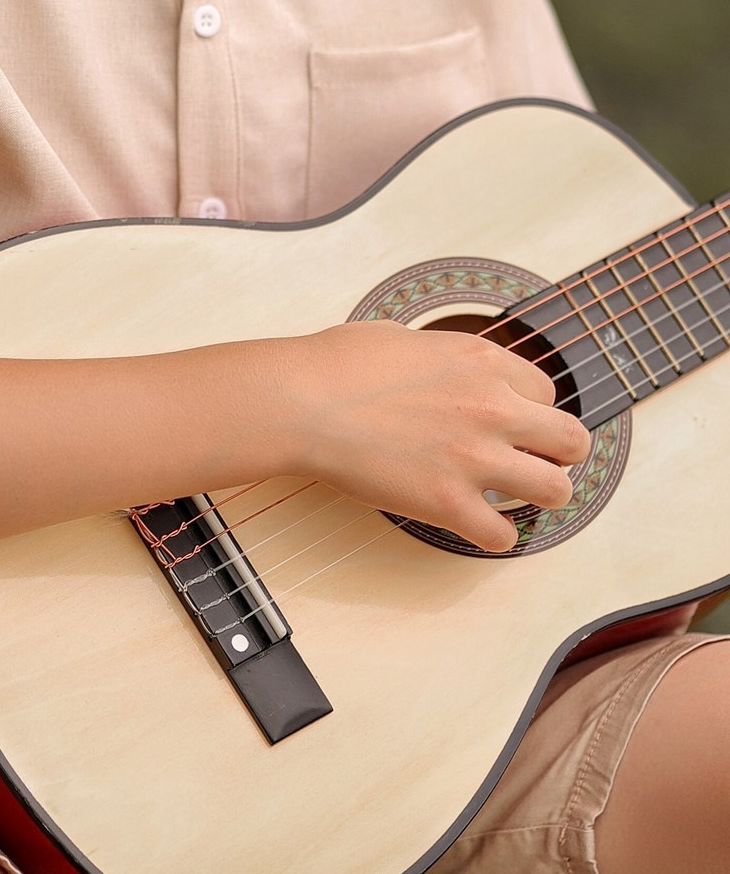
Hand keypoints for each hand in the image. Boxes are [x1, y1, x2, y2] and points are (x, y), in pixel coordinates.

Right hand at [267, 320, 590, 551]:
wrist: (301, 401)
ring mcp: (475, 458)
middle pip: (572, 440)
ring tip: (512, 496)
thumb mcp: (405, 337)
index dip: (528, 408)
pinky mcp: (449, 502)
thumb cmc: (336, 363)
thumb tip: (449, 372)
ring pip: (555, 490)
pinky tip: (473, 523)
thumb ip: (444, 357)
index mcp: (482, 362)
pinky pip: (502, 535)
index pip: (545, 390)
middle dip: (558, 454)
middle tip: (533, 462)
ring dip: (538, 495)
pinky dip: (492, 534)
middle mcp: (492, 407)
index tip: (509, 421)